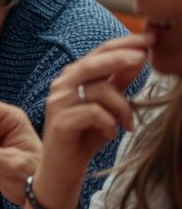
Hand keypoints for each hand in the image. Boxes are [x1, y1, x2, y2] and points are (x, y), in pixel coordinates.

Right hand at [39, 34, 150, 177]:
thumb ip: (118, 82)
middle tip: (144, 57)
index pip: (100, 52)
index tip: (150, 39)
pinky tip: (111, 134)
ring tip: (127, 123)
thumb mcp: (108, 107)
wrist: (62, 169)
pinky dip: (109, 123)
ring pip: (98, 90)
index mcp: (73, 77)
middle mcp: (62, 85)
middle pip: (94, 62)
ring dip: (121, 107)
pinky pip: (93, 113)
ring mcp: (58, 103)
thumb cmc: (85, 136)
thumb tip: (139, 58)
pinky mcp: (60, 122)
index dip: (125, 43)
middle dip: (121, 58)